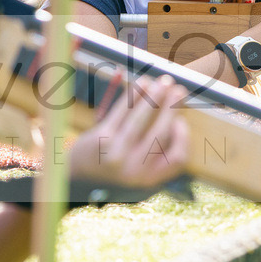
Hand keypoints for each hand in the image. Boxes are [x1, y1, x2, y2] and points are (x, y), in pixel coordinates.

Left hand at [68, 75, 189, 188]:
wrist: (78, 176)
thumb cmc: (117, 168)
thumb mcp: (140, 172)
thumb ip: (160, 154)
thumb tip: (176, 119)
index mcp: (149, 179)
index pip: (178, 158)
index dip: (183, 137)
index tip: (181, 121)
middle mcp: (134, 169)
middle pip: (161, 133)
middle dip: (172, 108)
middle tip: (179, 91)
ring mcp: (116, 153)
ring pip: (141, 119)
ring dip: (155, 97)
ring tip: (164, 82)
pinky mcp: (101, 138)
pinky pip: (122, 111)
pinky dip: (135, 95)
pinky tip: (143, 83)